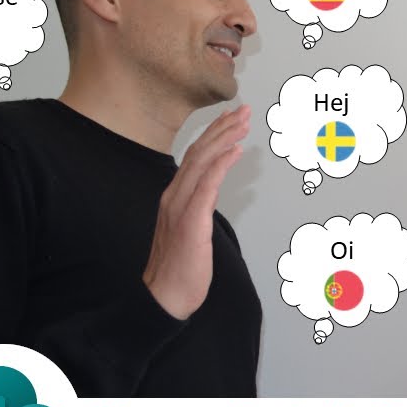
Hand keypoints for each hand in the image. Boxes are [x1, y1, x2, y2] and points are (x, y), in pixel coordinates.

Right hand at [142, 105, 249, 319]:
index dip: (213, 135)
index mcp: (174, 197)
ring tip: (242, 122)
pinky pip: (206, 186)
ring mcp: (180, 208)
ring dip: (223, 138)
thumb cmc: (178, 268)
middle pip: (199, 152)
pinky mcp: (190, 222)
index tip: (230, 118)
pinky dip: (220, 164)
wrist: (164, 297)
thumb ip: (197, 208)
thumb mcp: (190, 231)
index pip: (195, 157)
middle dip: (221, 128)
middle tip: (243, 110)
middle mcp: (174, 196)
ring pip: (201, 162)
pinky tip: (234, 150)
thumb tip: (209, 195)